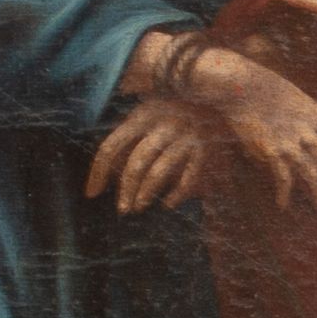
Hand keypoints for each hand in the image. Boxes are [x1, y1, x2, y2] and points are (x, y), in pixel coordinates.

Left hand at [84, 101, 212, 215]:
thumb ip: (129, 141)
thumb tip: (106, 174)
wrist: (225, 108)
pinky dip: (175, 196)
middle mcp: (165, 122)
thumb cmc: (177, 121)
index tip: (91, 194)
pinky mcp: (207, 150)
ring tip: (139, 206)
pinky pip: (186, 180)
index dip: (98, 172)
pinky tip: (169, 204)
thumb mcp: (151, 119)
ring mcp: (187, 135)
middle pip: (135, 163)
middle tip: (123, 209)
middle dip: (126, 190)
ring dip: (146, 195)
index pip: (111, 145)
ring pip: (158, 173)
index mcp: (144, 114)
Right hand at [184, 42, 316, 220]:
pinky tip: (283, 204)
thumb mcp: (298, 102)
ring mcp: (290, 139)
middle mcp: (309, 130)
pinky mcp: (271, 148)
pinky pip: (283, 177)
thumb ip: (308, 125)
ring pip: (313, 174)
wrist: (240, 83)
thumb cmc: (266, 90)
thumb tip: (308, 149)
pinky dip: (285, 193)